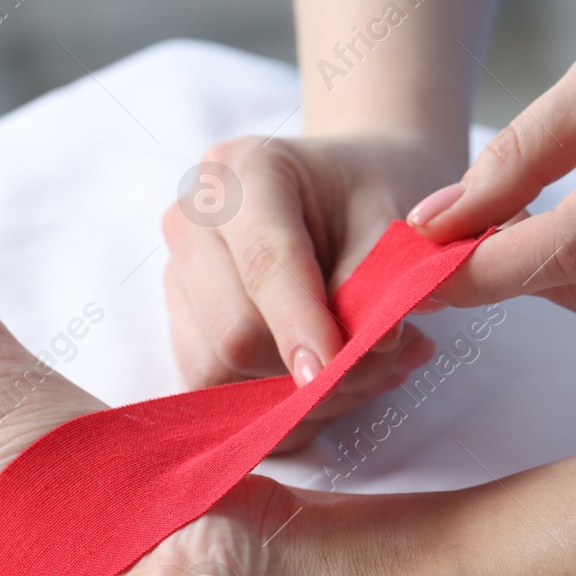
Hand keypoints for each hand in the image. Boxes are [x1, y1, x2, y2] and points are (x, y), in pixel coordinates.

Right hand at [161, 133, 461, 451]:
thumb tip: (367, 349)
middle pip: (233, 332)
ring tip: (365, 370)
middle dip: (308, 370)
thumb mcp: (395, 219)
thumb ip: (380, 278)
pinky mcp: (180, 324)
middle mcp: (193, 219)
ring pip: (216, 372)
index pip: (264, 263)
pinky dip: (275, 405)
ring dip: (296, 395)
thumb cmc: (374, 197)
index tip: (334, 370)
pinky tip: (326, 382)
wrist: (350, 192)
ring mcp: (179, 274)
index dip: (299, 325)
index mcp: (245, 170)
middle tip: (386, 363)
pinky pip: (211, 391)